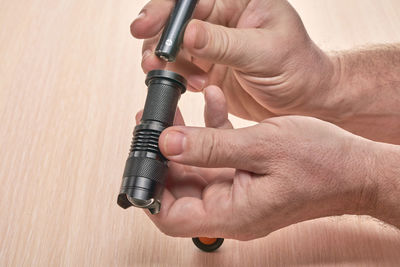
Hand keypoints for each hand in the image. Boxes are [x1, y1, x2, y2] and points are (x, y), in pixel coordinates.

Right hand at [131, 0, 336, 120]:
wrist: (304, 99)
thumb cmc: (297, 67)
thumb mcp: (264, 52)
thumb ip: (224, 43)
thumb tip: (188, 33)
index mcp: (240, 1)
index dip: (167, 11)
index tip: (147, 26)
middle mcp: (223, 18)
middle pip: (177, 20)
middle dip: (159, 37)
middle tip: (152, 57)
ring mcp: (213, 43)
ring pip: (174, 45)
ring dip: (165, 61)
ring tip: (168, 74)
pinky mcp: (208, 66)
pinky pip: (181, 67)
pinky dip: (177, 77)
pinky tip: (190, 85)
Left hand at [135, 85, 378, 239]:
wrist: (355, 169)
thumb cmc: (321, 163)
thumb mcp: (262, 147)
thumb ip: (211, 147)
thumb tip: (167, 144)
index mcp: (233, 213)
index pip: (171, 217)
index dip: (150, 192)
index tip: (142, 160)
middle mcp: (232, 209)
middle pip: (180, 190)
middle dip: (164, 156)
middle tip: (154, 124)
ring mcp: (239, 194)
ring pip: (196, 170)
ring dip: (185, 140)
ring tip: (175, 110)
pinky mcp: (247, 178)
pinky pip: (219, 158)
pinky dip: (212, 133)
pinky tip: (211, 103)